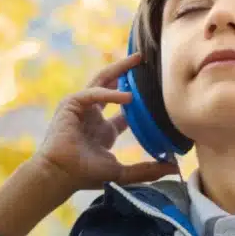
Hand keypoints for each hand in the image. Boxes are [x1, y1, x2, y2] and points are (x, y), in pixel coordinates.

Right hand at [33, 52, 179, 189]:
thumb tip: (174, 168)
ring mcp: (82, 108)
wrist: (60, 175)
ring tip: (137, 60)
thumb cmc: (84, 175)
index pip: (125, 111)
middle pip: (112, 86)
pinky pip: (93, 92)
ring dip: (118, 69)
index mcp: (104, 130)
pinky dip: (109, 92)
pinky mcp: (71, 104)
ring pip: (101, 80)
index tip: (158, 92)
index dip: (139, 101)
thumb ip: (147, 169)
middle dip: (127, 72)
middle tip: (145, 60)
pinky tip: (127, 96)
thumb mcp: (122, 172)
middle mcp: (93, 115)